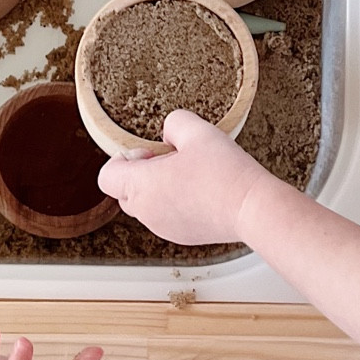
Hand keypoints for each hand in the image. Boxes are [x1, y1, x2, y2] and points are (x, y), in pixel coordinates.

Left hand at [97, 110, 271, 244]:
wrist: (252, 208)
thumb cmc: (224, 173)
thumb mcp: (197, 130)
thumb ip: (174, 122)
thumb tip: (170, 131)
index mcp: (141, 186)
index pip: (107, 176)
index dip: (124, 158)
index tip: (150, 152)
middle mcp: (147, 212)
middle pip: (125, 191)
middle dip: (143, 173)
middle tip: (172, 160)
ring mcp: (164, 228)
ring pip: (148, 205)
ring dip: (160, 188)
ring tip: (192, 174)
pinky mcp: (183, 236)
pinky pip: (168, 216)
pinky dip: (176, 203)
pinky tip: (203, 190)